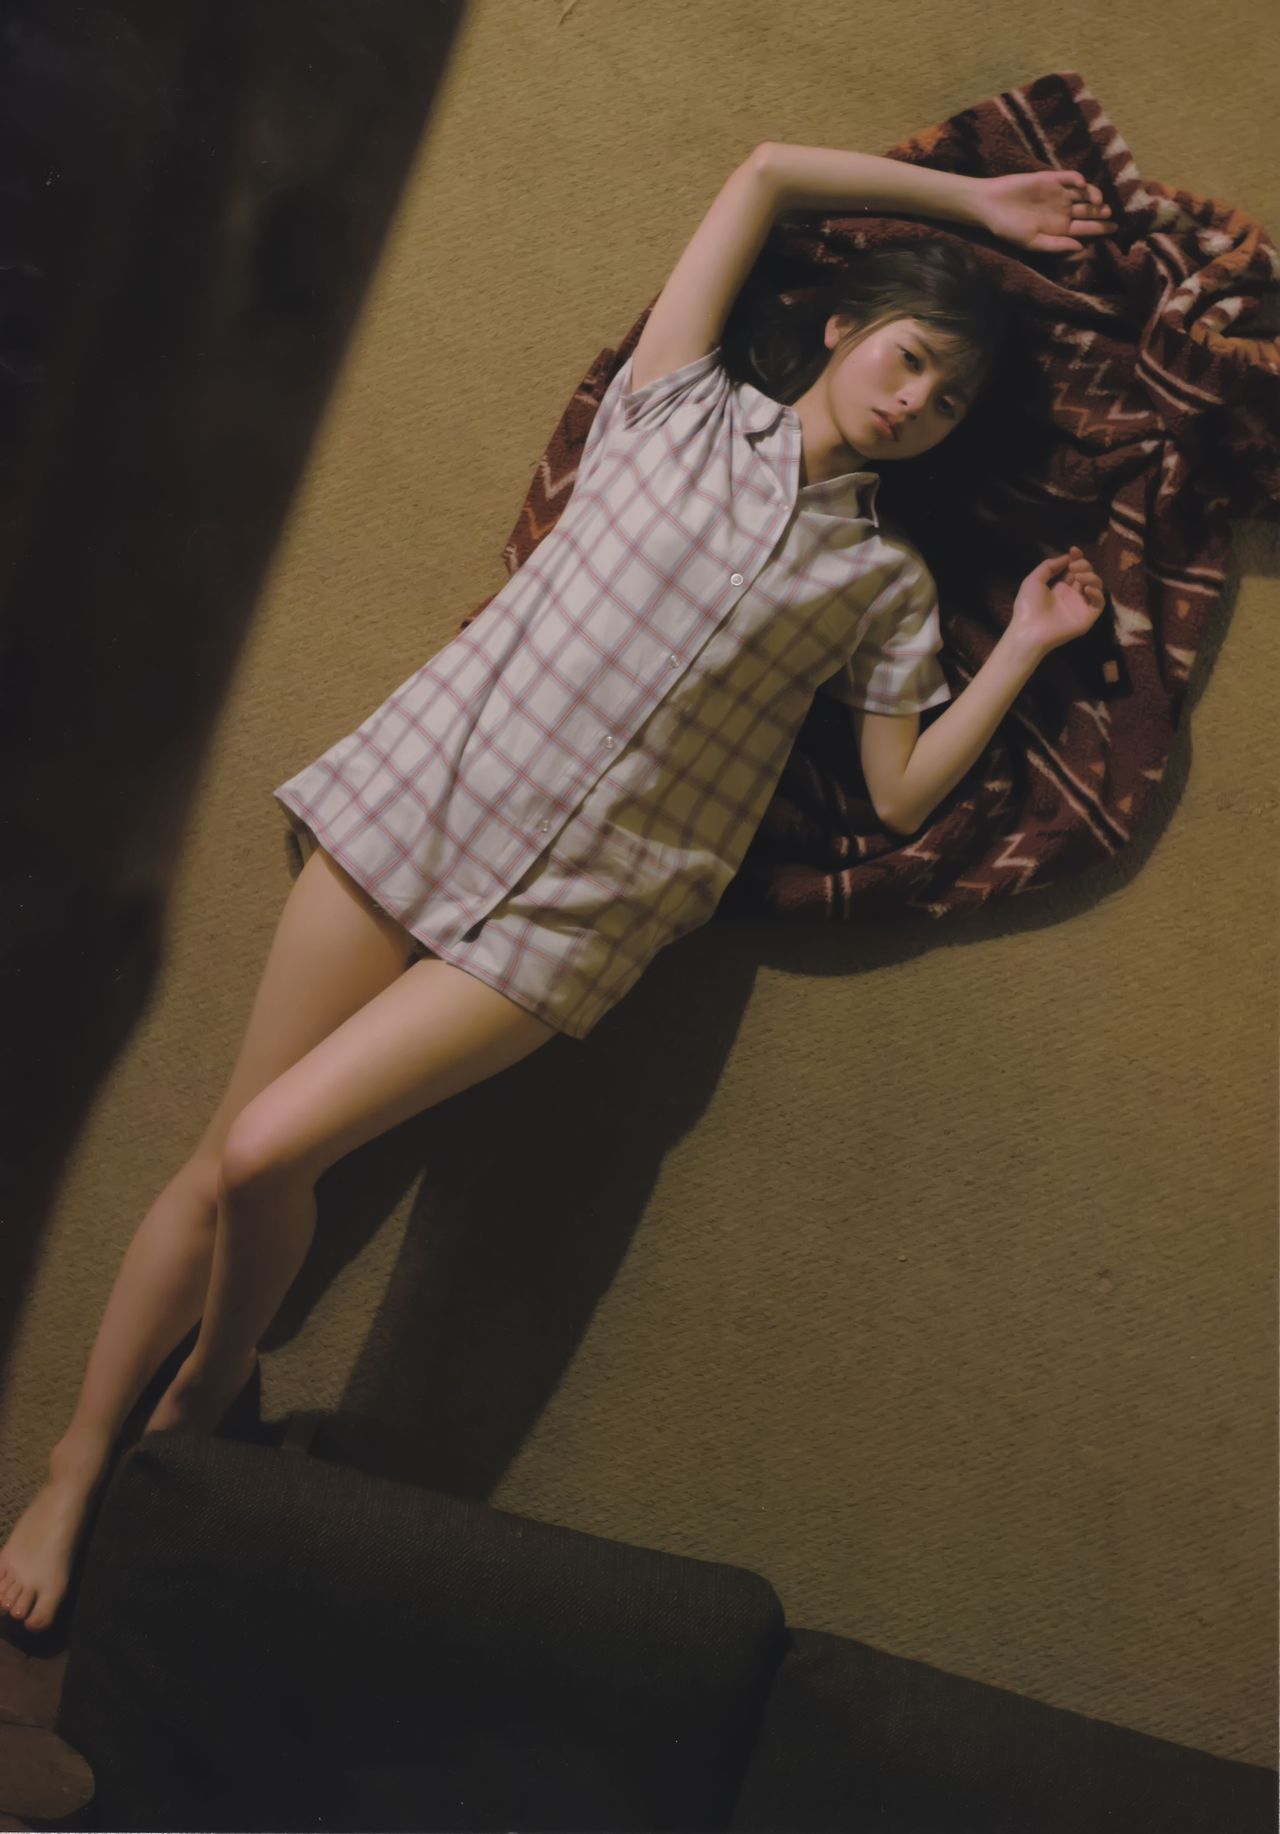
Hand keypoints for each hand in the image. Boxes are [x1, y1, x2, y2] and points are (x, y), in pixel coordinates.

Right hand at [976, 169, 1118, 252]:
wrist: (991, 205)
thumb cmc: (1008, 228)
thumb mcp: (1032, 242)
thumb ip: (1056, 245)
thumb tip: (1081, 247)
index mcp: (1059, 229)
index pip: (1085, 229)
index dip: (1100, 229)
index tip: (1114, 229)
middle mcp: (1062, 211)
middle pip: (1088, 211)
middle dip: (1101, 213)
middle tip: (1109, 213)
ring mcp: (1058, 194)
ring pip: (1083, 194)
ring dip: (1093, 195)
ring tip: (1097, 201)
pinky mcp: (1051, 179)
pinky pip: (1070, 178)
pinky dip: (1078, 180)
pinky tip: (1081, 186)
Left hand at [1010, 547, 1106, 655]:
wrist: (1029, 630)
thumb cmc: (1028, 606)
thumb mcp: (1034, 580)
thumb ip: (1049, 566)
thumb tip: (1066, 557)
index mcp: (1060, 587)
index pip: (1074, 569)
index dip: (1077, 558)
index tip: (1073, 550)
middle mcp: (1072, 595)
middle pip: (1086, 574)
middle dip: (1083, 565)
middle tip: (1074, 567)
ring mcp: (1081, 606)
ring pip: (1096, 586)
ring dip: (1090, 576)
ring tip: (1079, 577)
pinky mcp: (1087, 617)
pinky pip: (1099, 603)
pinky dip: (1097, 593)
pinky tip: (1086, 589)